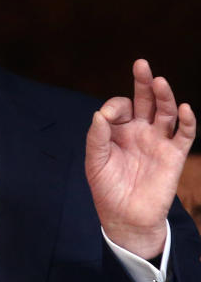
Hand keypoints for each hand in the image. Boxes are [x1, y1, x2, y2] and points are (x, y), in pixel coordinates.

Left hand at [85, 59, 195, 258]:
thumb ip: (97, 138)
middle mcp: (139, 130)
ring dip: (164, 96)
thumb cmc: (107, 187)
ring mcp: (158, 141)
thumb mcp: (95, 162)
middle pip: (145, 100)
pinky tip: (184, 109)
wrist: (126, 216)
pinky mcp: (173, 155)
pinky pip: (184, 135)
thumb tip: (99, 114)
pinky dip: (187, 121)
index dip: (114, 107)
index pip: (120, 106)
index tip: (107, 117)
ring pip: (165, 112)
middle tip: (141, 64)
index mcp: (118, 129)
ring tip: (160, 82)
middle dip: (143, 82)